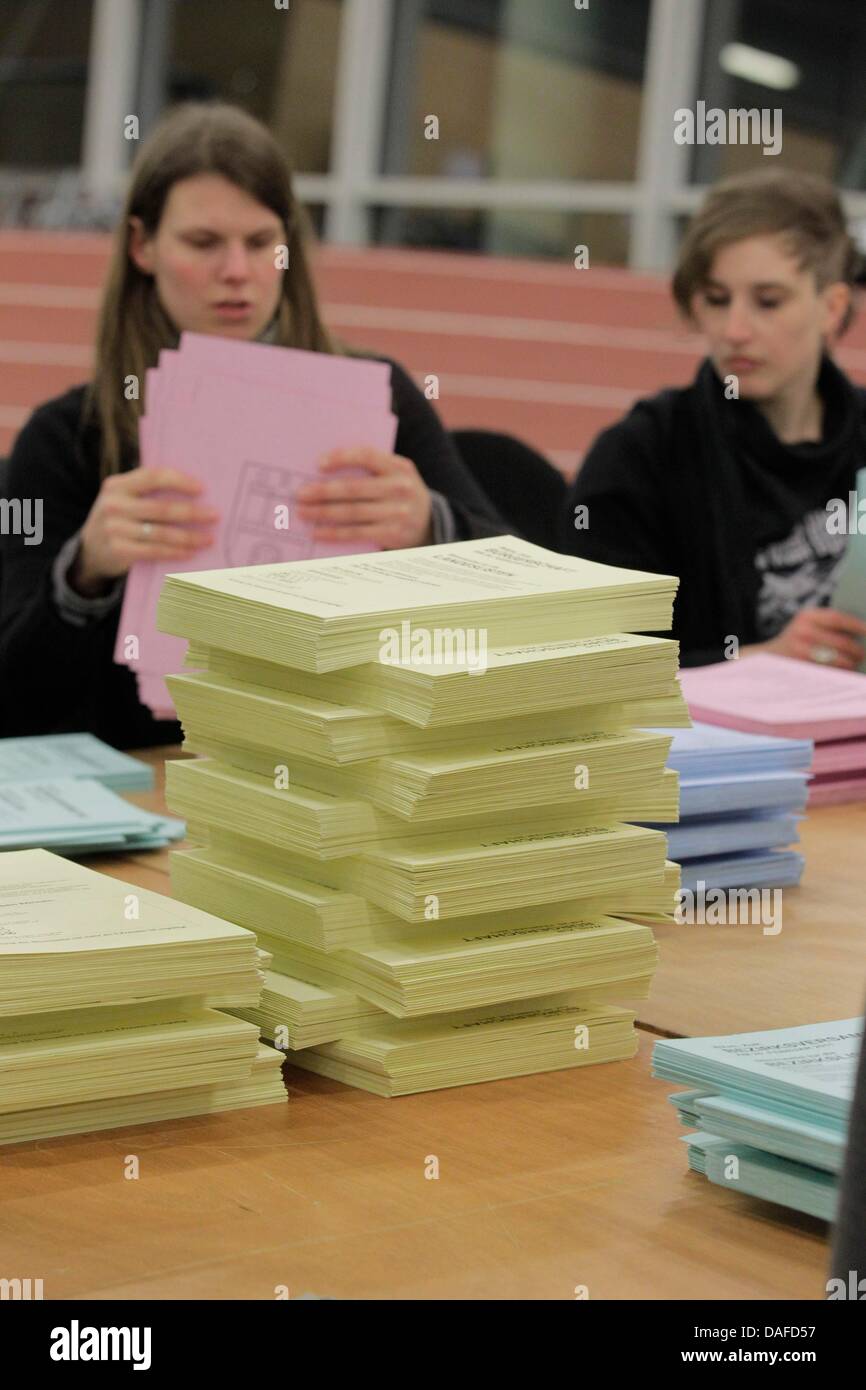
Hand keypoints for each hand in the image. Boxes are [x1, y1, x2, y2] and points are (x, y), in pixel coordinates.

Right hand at [74, 467, 219, 593]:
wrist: (90, 550)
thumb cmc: (119, 519)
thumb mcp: (124, 499)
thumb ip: (148, 492)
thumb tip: (196, 492)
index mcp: (117, 485)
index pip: (152, 477)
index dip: (179, 481)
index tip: (202, 489)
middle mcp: (113, 504)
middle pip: (161, 508)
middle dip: (192, 512)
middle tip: (215, 516)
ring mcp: (114, 529)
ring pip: (161, 533)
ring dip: (189, 537)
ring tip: (208, 539)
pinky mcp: (119, 550)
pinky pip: (154, 551)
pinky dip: (176, 552)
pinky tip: (191, 552)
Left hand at [294, 448, 433, 548]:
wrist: (429, 522)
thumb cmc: (399, 492)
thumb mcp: (394, 473)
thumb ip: (370, 468)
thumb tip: (322, 470)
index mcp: (399, 466)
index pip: (367, 456)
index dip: (341, 458)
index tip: (318, 464)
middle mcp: (400, 488)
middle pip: (354, 488)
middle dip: (323, 491)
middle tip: (300, 494)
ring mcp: (397, 512)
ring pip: (352, 513)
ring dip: (323, 513)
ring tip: (303, 512)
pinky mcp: (392, 533)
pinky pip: (356, 533)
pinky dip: (334, 533)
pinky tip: (318, 532)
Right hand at [757, 607, 865, 669]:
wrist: (768, 658)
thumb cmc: (796, 641)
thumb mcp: (806, 625)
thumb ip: (827, 625)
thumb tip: (860, 634)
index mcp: (806, 616)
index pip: (837, 618)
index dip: (856, 625)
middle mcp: (802, 631)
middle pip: (839, 641)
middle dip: (856, 650)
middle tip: (863, 654)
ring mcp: (799, 650)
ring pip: (835, 658)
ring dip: (849, 663)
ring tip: (855, 664)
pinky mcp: (799, 667)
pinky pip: (825, 670)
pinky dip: (837, 672)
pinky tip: (843, 672)